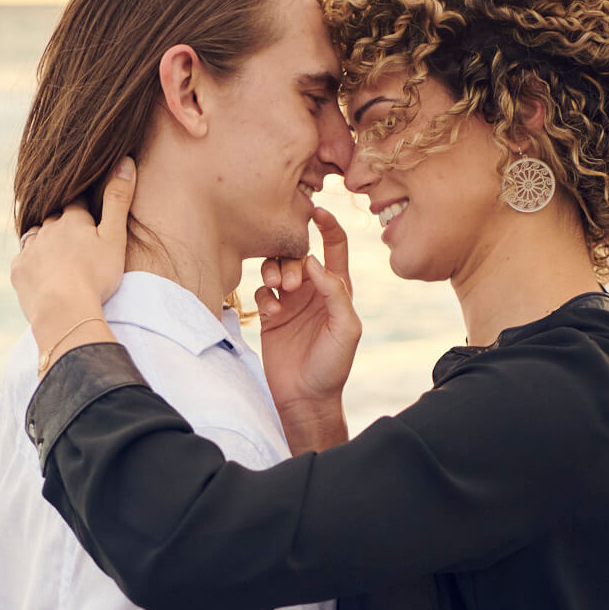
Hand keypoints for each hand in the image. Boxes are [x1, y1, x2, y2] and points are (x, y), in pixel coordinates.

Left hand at [10, 158, 133, 357]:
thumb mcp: (114, 237)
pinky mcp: (19, 271)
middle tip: (74, 236)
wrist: (65, 311)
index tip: (88, 213)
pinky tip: (40, 273)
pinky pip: (24, 261)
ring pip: (36, 237)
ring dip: (45, 242)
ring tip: (56, 254)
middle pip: (53, 219)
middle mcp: (47, 229)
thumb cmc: (96, 276)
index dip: (83, 207)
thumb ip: (118, 200)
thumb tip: (125, 160)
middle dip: (62, 223)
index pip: (77, 204)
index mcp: (72, 219)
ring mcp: (30, 250)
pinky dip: (32, 264)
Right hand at [255, 208, 360, 449]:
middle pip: (299, 253)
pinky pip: (262, 292)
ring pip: (277, 268)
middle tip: (291, 284)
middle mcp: (313, 290)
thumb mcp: (346, 328)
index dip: (327, 225)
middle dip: (292, 260)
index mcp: (337, 289)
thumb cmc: (333, 366)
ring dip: (274, 272)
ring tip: (276, 291)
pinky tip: (269, 314)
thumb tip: (313, 260)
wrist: (307, 399)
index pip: (334, 246)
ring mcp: (291, 302)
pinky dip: (264, 297)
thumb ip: (335, 292)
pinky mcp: (271, 317)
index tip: (314, 210)